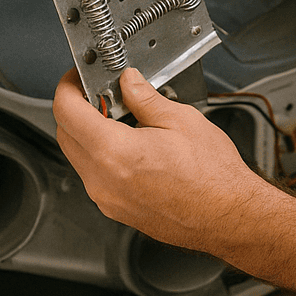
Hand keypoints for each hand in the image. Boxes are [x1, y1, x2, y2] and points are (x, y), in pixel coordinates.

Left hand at [51, 66, 275, 251]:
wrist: (229, 217)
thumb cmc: (213, 177)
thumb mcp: (181, 121)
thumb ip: (145, 98)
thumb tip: (128, 82)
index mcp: (114, 153)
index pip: (66, 111)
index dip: (68, 86)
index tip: (78, 77)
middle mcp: (103, 181)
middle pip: (66, 134)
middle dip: (77, 108)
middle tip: (102, 92)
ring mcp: (107, 199)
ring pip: (78, 156)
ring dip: (89, 132)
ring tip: (123, 118)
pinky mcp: (117, 210)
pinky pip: (96, 176)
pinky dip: (102, 154)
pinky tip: (131, 144)